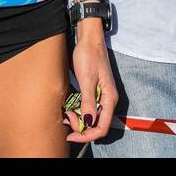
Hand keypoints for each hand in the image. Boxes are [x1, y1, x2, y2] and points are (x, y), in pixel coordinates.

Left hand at [65, 27, 116, 142]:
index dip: (87, 135)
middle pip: (95, 124)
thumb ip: (88, 102)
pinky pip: (87, 107)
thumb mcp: (87, 79)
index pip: (101, 127)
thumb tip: (88, 123)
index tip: (71, 135)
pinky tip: (68, 106)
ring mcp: (101, 96)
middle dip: (81, 127)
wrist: (89, 39)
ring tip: (66, 112)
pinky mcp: (93, 91)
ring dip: (78, 119)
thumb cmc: (89, 55)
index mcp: (109, 98)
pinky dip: (77, 110)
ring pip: (90, 117)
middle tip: (66, 117)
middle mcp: (107, 100)